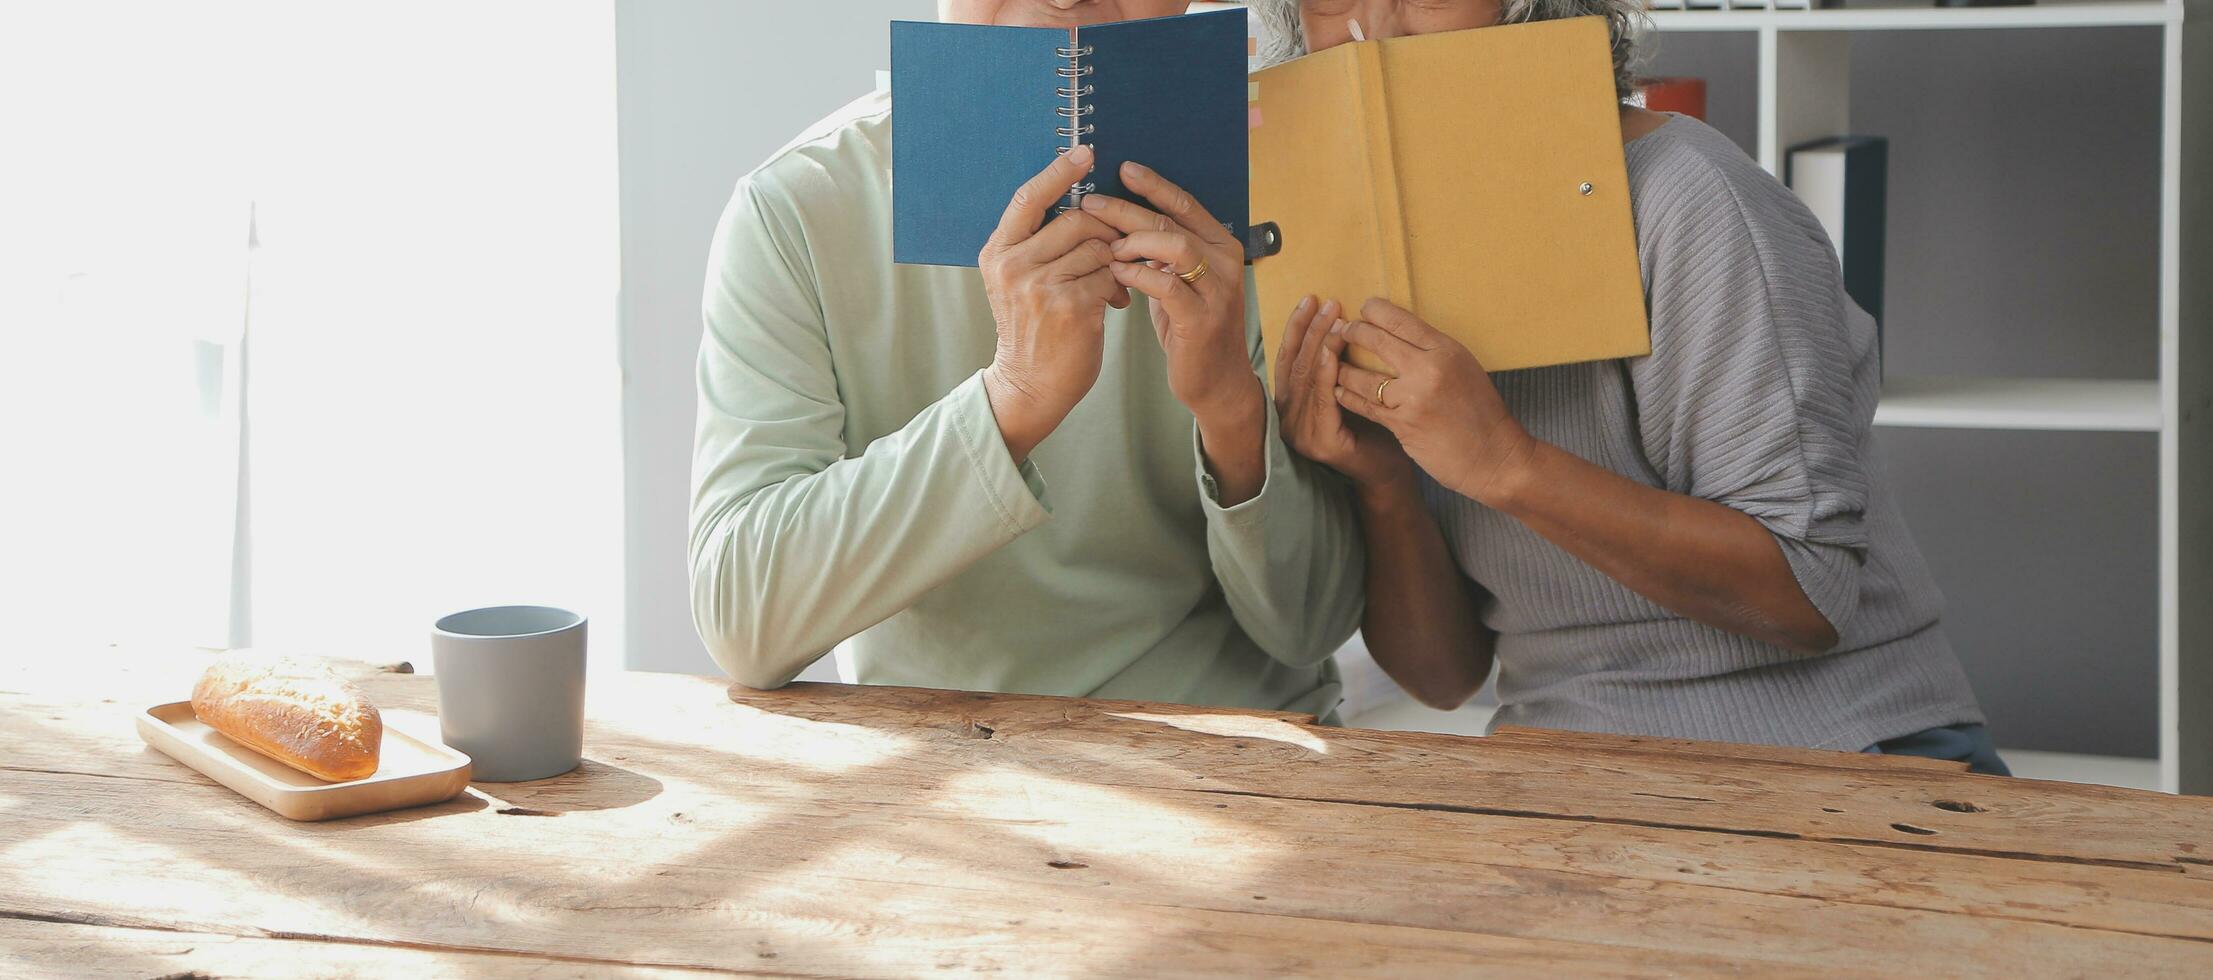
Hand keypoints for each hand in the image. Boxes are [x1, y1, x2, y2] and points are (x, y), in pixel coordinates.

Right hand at [978, 145, 1133, 461]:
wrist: (1029, 386)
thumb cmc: (1033, 331)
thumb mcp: (1018, 282)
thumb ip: (1039, 245)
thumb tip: (1086, 204)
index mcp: (998, 251)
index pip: (1030, 197)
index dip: (1060, 172)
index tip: (1087, 152)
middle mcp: (1013, 264)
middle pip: (1078, 220)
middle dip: (1108, 229)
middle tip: (1121, 245)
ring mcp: (1040, 285)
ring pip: (1100, 247)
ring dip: (1117, 261)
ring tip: (1116, 281)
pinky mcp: (1070, 307)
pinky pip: (1111, 276)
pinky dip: (1121, 286)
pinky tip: (1115, 303)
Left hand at [1079, 161, 1256, 425]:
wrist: (1216, 381)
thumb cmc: (1191, 327)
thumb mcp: (1178, 281)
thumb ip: (1162, 252)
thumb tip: (1124, 219)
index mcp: (1222, 245)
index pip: (1186, 204)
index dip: (1154, 185)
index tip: (1123, 168)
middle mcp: (1226, 262)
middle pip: (1174, 222)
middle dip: (1129, 210)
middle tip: (1093, 203)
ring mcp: (1218, 291)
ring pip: (1175, 247)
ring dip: (1134, 241)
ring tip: (1106, 245)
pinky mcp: (1202, 319)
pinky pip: (1167, 286)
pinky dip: (1138, 275)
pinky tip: (1116, 273)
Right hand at [1275, 295, 1412, 494]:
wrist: (1389, 471)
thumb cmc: (1373, 427)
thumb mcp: (1348, 387)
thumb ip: (1336, 364)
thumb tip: (1339, 319)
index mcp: (1290, 405)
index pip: (1290, 358)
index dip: (1298, 328)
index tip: (1311, 299)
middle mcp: (1287, 419)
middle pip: (1296, 364)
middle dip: (1310, 329)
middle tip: (1327, 303)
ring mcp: (1300, 433)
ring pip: (1307, 379)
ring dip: (1319, 345)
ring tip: (1333, 319)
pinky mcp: (1318, 443)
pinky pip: (1321, 400)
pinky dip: (1326, 374)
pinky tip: (1332, 352)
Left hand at [1330, 298, 1536, 506]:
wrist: (1495, 457)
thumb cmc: (1482, 413)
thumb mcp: (1465, 369)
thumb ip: (1433, 353)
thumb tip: (1400, 337)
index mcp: (1446, 350)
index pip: (1402, 320)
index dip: (1375, 311)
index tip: (1363, 309)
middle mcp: (1428, 369)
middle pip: (1377, 341)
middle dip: (1352, 333)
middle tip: (1339, 331)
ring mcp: (1412, 397)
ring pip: (1363, 375)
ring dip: (1341, 367)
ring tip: (1329, 362)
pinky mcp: (1401, 424)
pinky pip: (1364, 405)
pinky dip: (1348, 396)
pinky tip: (1338, 390)